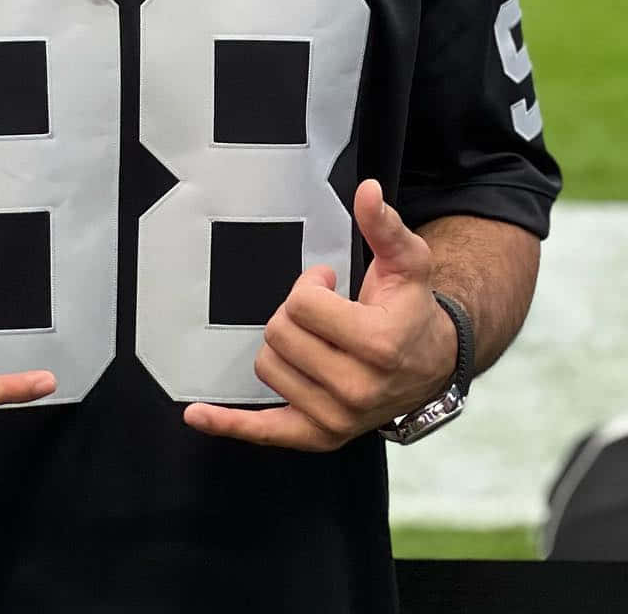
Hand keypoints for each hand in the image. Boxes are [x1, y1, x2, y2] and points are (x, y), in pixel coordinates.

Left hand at [183, 181, 455, 449]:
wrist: (430, 366)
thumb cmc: (410, 309)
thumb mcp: (407, 262)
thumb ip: (384, 225)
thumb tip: (367, 190)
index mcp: (377, 345)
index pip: (302, 304)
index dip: (310, 285)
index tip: (328, 284)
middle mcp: (355, 389)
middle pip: (279, 333)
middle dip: (295, 312)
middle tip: (324, 312)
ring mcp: (335, 418)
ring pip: (266, 366)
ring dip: (283, 345)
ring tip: (316, 339)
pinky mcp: (318, 436)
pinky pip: (262, 431)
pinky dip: (228, 423)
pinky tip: (197, 414)